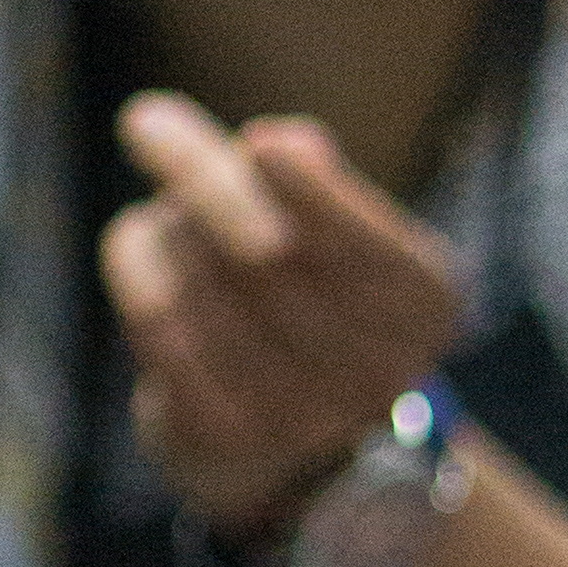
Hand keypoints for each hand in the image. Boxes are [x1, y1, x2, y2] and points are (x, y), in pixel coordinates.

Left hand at [101, 94, 465, 544]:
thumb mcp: (335, 222)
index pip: (370, 245)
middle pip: (268, 253)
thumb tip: (281, 145)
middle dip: (202, 182)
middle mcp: (377, 370)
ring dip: (170, 231)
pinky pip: (158, 326)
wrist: (294, 444)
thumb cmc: (312, 292)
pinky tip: (150, 262)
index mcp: (426, 300)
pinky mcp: (224, 436)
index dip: (315, 194)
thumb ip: (308, 177)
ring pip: (197, 282)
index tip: (262, 141)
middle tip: (148, 123)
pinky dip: (141, 279)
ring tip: (176, 221)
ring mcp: (301, 416)